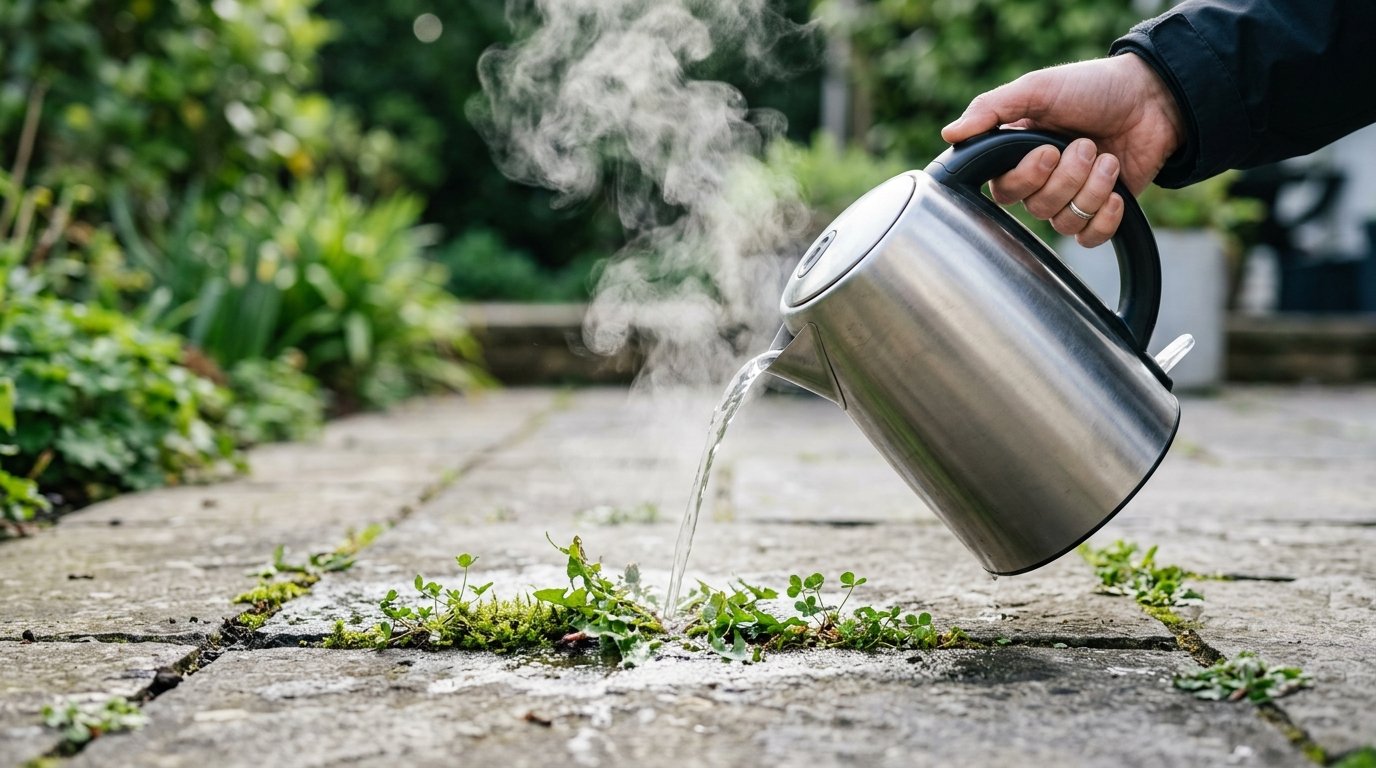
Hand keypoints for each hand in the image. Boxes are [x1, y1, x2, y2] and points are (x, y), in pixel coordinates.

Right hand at [941, 53, 1185, 246]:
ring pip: (1063, 222)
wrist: (1154, 97)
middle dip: (1066, 178)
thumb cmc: (1093, 88)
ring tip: (1108, 159)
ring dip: (1091, 189)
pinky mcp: (1100, 211)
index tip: (1048, 150)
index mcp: (1018, 153)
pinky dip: (1105, 218)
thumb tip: (950, 134)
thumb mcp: (1037, 88)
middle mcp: (1041, 180)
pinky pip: (1088, 238)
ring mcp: (1071, 197)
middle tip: (1086, 144)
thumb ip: (991, 108)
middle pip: (1034, 207)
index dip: (1026, 177)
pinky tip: (1117, 193)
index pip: (1002, 189)